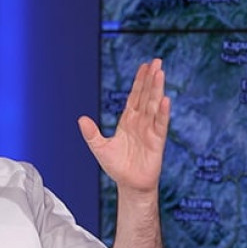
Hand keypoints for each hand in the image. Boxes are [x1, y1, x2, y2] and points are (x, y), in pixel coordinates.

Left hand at [78, 58, 170, 194]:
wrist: (130, 186)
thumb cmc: (117, 167)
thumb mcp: (100, 148)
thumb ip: (92, 134)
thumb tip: (81, 118)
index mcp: (128, 121)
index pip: (135, 97)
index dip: (139, 81)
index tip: (144, 66)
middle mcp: (141, 122)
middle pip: (146, 96)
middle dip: (151, 79)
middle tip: (156, 61)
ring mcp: (150, 130)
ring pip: (154, 106)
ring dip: (157, 89)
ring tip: (160, 72)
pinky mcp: (157, 142)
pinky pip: (161, 124)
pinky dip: (163, 113)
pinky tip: (165, 100)